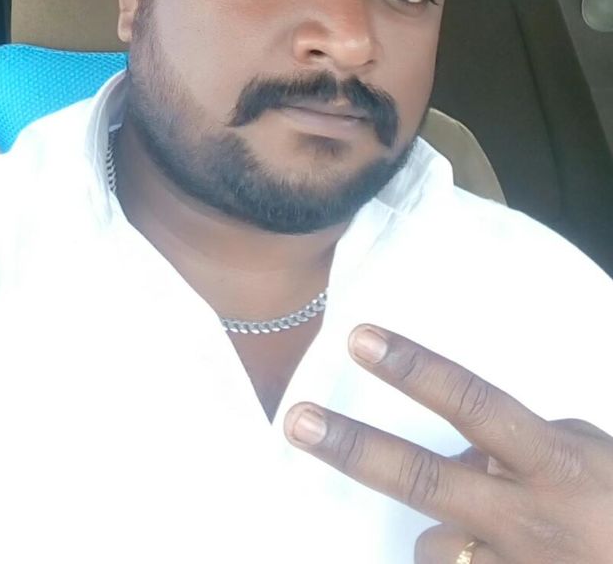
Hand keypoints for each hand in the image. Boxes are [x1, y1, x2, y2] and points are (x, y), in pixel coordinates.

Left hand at [283, 326, 612, 562]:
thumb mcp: (589, 454)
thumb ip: (522, 439)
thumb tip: (464, 446)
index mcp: (553, 462)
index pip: (473, 404)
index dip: (415, 370)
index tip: (361, 339)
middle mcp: (527, 517)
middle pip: (423, 478)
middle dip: (354, 448)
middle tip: (297, 420)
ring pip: (434, 546)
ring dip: (448, 534)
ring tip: (492, 535)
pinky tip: (488, 557)